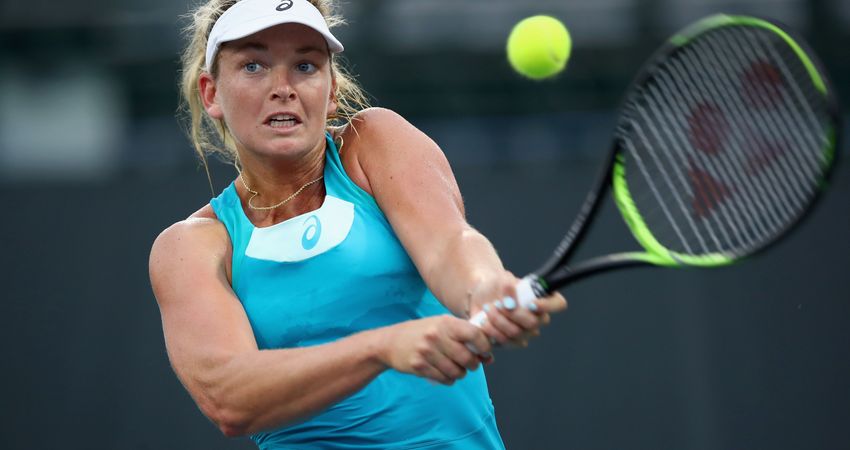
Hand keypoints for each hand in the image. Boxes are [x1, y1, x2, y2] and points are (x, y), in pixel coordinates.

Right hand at [379, 315, 493, 384]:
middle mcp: (436, 336)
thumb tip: (489, 357)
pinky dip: (449, 379)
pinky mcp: (419, 366)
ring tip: (456, 369)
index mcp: (445, 323)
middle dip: (473, 364)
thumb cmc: (422, 332)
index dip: (485, 346)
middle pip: (467, 358)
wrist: (391, 341)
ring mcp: (427, 351)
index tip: (484, 351)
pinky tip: (445, 373)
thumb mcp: (441, 326)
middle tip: (471, 364)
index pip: (475, 335)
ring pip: (457, 372)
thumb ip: (464, 337)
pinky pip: (444, 379)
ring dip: (461, 374)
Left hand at [469, 271, 566, 347]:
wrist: (481, 296)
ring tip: (488, 309)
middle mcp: (538, 318)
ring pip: (517, 333)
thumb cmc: (497, 286)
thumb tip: (511, 294)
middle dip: (513, 314)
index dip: (548, 306)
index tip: (531, 303)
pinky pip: (505, 342)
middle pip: (533, 323)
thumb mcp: (501, 279)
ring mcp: (526, 333)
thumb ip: (508, 284)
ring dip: (499, 321)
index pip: (558, 304)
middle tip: (498, 304)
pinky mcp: (511, 342)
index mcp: (543, 299)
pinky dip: (492, 331)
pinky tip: (485, 321)